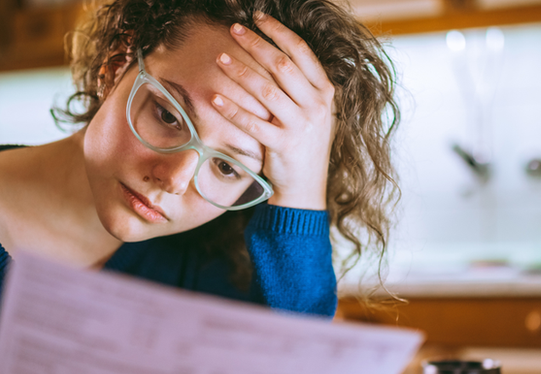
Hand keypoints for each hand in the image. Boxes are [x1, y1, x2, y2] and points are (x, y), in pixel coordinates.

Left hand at [213, 12, 335, 210]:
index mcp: (325, 93)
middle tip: (234, 30)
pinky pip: (253, 123)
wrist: (306, 188)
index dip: (278, 31)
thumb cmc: (303, 146)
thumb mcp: (312, 113)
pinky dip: (232, 109)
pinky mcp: (284, 146)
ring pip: (267, 91)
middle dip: (256, 44)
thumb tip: (273, 53)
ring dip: (241, 72)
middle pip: (282, 65)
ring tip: (220, 59)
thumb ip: (300, 86)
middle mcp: (316, 107)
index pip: (301, 52)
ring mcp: (302, 127)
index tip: (257, 18)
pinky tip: (215, 98)